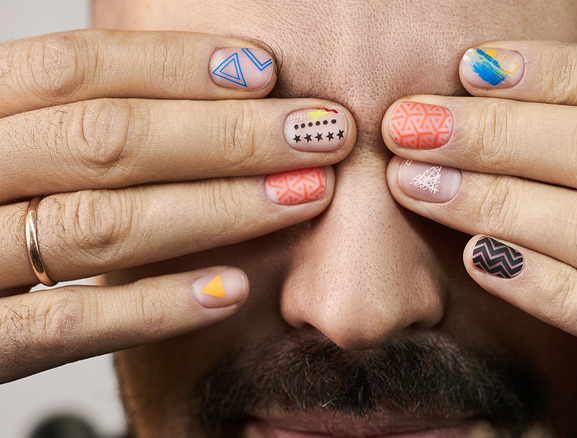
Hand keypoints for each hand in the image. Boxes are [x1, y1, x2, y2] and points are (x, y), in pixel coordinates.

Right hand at [0, 29, 353, 382]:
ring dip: (216, 208)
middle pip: (104, 141)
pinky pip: (66, 326)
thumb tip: (200, 94)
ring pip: (99, 226)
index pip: (73, 69)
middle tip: (320, 132)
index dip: (175, 65)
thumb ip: (68, 126)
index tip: (264, 69)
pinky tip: (232, 288)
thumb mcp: (3, 146)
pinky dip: (155, 305)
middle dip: (228, 135)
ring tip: (303, 195)